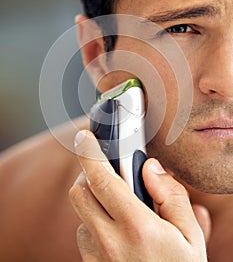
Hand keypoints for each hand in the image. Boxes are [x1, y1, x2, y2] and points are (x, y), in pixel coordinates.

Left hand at [69, 130, 209, 261]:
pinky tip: (117, 232)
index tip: (85, 136)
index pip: (102, 179)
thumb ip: (171, 196)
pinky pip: (84, 235)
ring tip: (119, 208)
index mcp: (136, 227)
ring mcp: (96, 256)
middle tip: (109, 174)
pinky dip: (94, 224)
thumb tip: (150, 168)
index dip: (90, 152)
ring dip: (94, 202)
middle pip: (80, 192)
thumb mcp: (190, 236)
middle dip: (89, 176)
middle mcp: (109, 241)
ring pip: (81, 214)